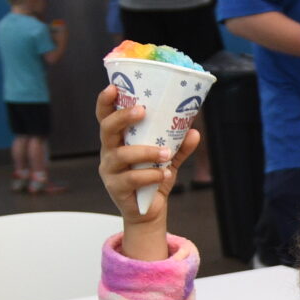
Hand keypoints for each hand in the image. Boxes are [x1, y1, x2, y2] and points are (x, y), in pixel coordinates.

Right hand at [96, 84, 198, 234]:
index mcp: (118, 141)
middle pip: (107, 129)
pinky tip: (165, 175)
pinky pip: (132, 178)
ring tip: (167, 153)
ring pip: (122, 155)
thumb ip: (179, 146)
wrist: (148, 211)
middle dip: (123, 118)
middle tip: (143, 112)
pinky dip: (152, 175)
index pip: (105, 117)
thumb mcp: (168, 160)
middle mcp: (109, 152)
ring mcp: (110, 171)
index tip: (112, 88)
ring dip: (147, 151)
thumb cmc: (153, 179)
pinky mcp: (117, 188)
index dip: (105, 102)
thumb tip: (194, 132)